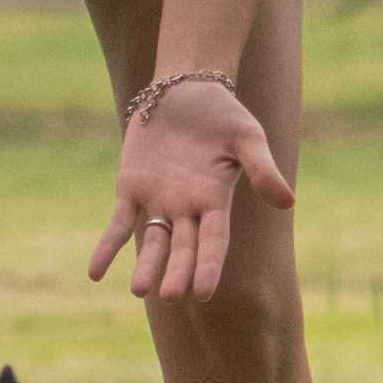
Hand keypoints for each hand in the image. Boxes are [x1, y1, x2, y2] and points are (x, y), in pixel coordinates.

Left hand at [88, 75, 292, 303]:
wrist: (186, 88)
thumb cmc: (223, 114)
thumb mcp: (248, 137)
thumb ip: (263, 169)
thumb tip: (288, 201)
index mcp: (216, 201)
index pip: (213, 241)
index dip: (208, 266)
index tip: (203, 292)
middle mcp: (188, 209)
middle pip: (182, 247)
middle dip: (177, 271)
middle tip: (170, 294)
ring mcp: (158, 202)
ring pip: (152, 241)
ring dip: (145, 266)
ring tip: (138, 291)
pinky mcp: (131, 189)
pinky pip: (119, 224)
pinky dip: (107, 247)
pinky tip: (94, 273)